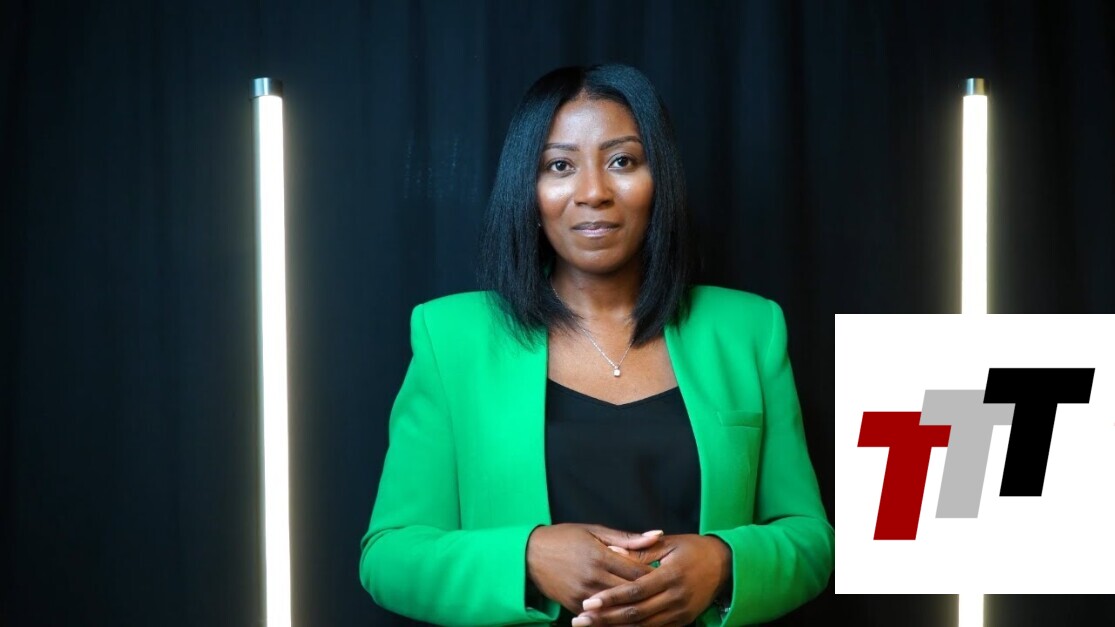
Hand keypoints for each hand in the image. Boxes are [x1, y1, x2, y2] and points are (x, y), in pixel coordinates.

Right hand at [526, 524, 664, 614]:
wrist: (529, 555)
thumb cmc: (564, 538)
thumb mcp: (594, 531)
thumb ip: (627, 538)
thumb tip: (656, 534)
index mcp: (599, 556)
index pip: (636, 570)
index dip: (655, 575)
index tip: (669, 575)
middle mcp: (592, 578)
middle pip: (630, 592)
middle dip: (649, 593)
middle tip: (666, 593)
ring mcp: (582, 595)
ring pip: (617, 608)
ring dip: (634, 609)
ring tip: (651, 607)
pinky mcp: (574, 606)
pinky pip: (600, 616)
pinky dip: (616, 617)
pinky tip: (628, 616)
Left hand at [573, 534, 731, 626]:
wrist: (725, 566)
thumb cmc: (693, 549)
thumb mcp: (668, 544)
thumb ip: (640, 551)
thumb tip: (611, 553)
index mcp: (671, 576)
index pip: (635, 591)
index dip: (610, 598)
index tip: (588, 602)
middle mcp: (676, 598)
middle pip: (636, 614)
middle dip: (606, 618)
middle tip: (581, 620)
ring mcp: (680, 613)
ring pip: (643, 626)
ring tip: (590, 626)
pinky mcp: (681, 621)